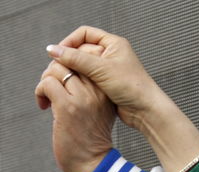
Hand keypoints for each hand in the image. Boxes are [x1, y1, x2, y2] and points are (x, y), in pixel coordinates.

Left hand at [35, 57, 115, 171]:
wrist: (92, 164)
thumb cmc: (92, 140)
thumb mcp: (98, 110)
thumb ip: (88, 90)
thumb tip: (65, 72)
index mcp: (106, 89)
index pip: (86, 58)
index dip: (68, 63)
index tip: (61, 78)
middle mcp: (98, 90)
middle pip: (70, 60)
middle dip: (54, 70)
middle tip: (49, 87)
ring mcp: (83, 98)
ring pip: (56, 69)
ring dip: (45, 80)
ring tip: (45, 97)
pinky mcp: (67, 107)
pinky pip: (47, 84)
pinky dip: (39, 91)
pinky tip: (43, 105)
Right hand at [44, 27, 198, 171]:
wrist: (145, 110)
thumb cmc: (131, 87)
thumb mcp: (100, 69)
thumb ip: (75, 58)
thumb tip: (53, 50)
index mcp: (113, 44)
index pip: (84, 34)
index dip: (69, 42)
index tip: (57, 54)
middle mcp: (110, 55)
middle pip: (80, 51)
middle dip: (68, 60)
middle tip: (56, 71)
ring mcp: (108, 70)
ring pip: (82, 67)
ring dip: (72, 73)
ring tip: (63, 82)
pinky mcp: (105, 85)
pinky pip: (86, 80)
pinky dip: (78, 84)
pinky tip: (73, 91)